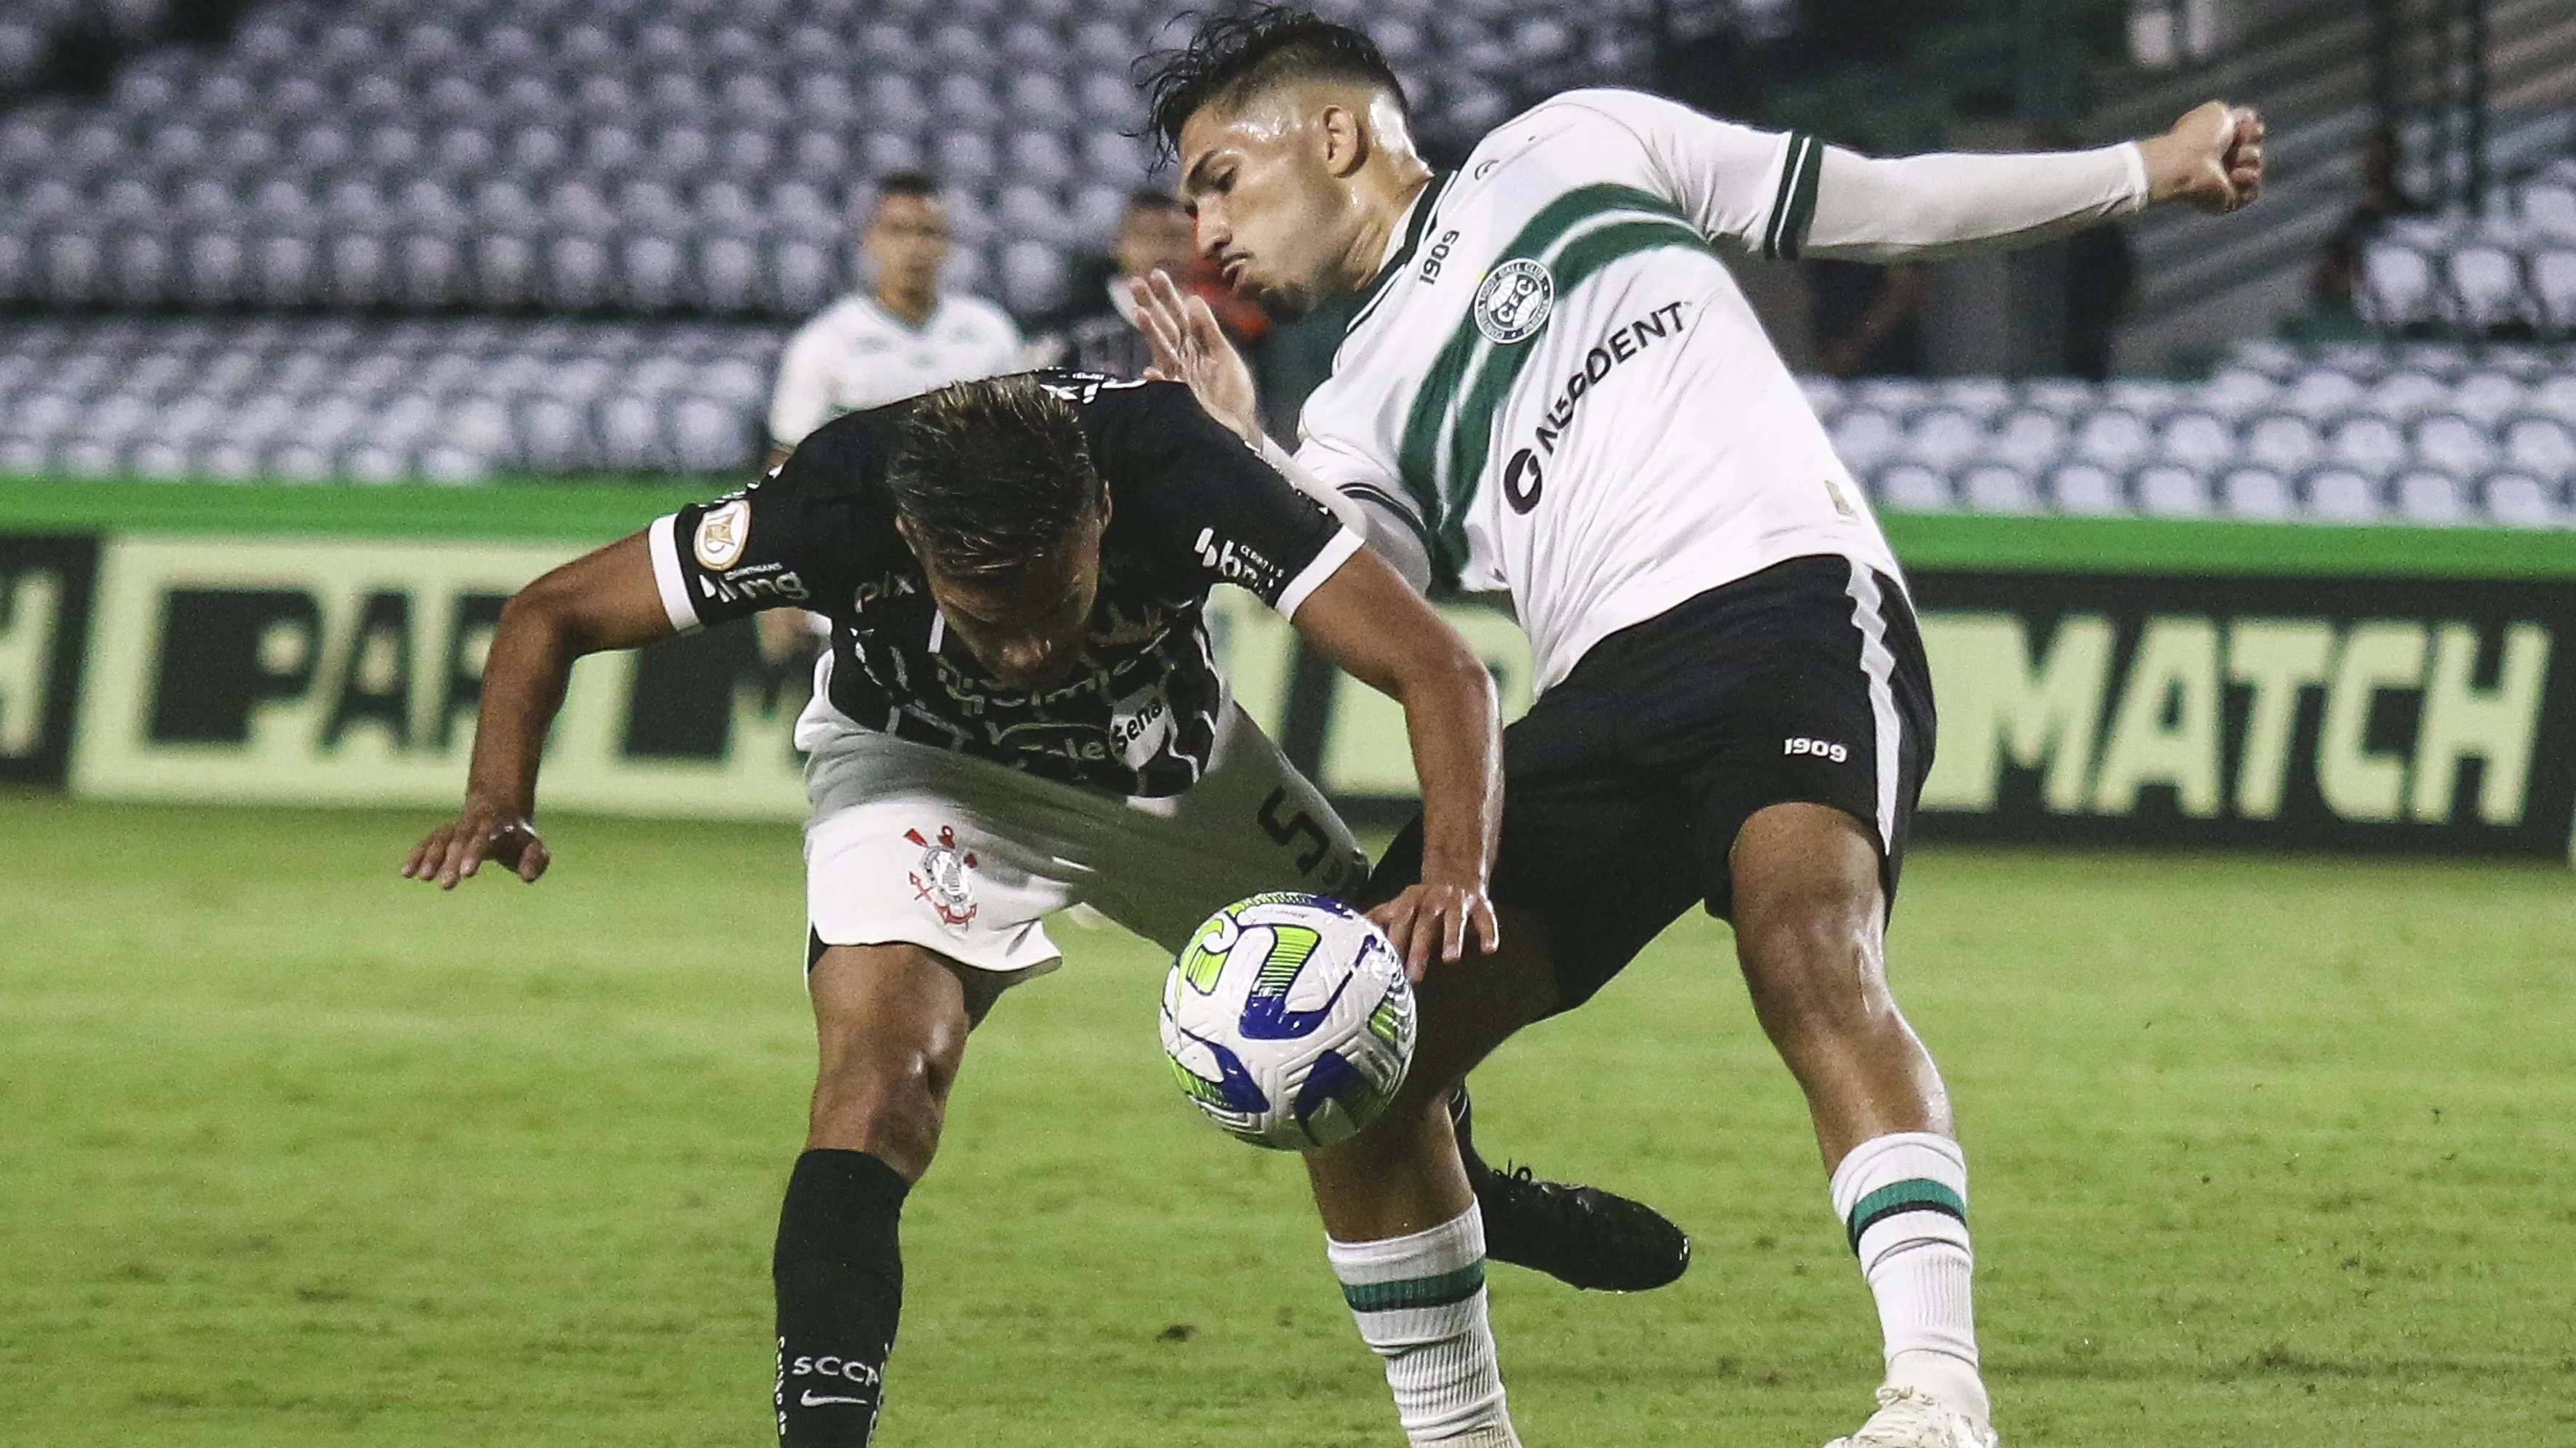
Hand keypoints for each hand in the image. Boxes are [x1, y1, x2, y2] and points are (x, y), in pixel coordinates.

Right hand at [401, 798, 549, 888]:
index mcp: (497, 829)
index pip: (483, 840)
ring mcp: (456, 828)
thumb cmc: (518, 839)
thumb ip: (535, 860)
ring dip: (431, 857)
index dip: (473, 855)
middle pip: (460, 840)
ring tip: (423, 878)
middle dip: (451, 861)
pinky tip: (405, 873)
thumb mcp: (534, 847)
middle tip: (446, 885)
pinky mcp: (443, 834)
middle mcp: (474, 826)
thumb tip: (528, 877)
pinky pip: (427, 842)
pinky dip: (416, 855)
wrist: (499, 811)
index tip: (467, 874)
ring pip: (441, 839)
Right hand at [1130, 269, 1262, 442]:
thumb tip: (1193, 298)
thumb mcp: (1224, 354)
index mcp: (1193, 345)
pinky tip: (1151, 371)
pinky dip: (1160, 381)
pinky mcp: (1182, 399)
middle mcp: (1182, 358)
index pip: (1177, 315)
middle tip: (1134, 283)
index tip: (1155, 274)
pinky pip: (1168, 388)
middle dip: (1150, 306)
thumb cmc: (1231, 391)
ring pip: (1163, 351)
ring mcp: (1180, 378)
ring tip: (1140, 314)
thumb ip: (1209, 329)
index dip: (1167, 296)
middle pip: (1164, 327)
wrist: (1239, 425)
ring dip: (1151, 334)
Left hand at [1369, 881, 1500, 981]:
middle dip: (1419, 948)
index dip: (1393, 942)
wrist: (1455, 873)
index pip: (1399, 921)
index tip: (1388, 966)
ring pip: (1455, 919)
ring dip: (1453, 938)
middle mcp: (1434, 900)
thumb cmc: (1423, 899)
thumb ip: (1379, 919)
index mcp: (1410, 901)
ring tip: (1450, 959)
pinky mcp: (1480, 905)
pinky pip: (1485, 918)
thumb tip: (1352, 930)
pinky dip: (1488, 933)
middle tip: (1414, 976)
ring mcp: (1458, 902)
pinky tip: (1488, 950)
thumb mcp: (1400, 905)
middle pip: (1425, 923)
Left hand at [2141, 100, 2262, 213]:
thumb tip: (2249, 120)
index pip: (2254, 134)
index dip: (2252, 130)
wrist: (2187, 163)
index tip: (2241, 127)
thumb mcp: (2218, 112)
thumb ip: (2236, 115)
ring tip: (2226, 163)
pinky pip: (2254, 190)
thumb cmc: (2198, 136)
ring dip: (2247, 159)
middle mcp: (2222, 162)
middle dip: (2250, 143)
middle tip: (2229, 146)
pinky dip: (2247, 179)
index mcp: (2219, 143)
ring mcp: (2225, 182)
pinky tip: (2232, 176)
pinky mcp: (2230, 200)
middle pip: (2257, 150)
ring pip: (2257, 167)